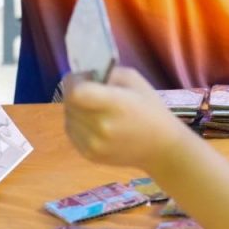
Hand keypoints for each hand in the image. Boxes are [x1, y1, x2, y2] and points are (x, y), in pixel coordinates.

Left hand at [63, 67, 187, 169]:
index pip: (76, 92)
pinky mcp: (89, 155)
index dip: (74, 81)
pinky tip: (94, 122)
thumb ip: (106, 73)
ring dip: (76, 108)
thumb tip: (83, 75)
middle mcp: (101, 127)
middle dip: (75, 92)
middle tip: (90, 90)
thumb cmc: (150, 108)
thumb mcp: (134, 80)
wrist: (160, 146)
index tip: (83, 78)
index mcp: (115, 105)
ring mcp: (93, 144)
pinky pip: (71, 132)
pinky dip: (78, 124)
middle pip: (69, 103)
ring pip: (68, 117)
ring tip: (94, 107)